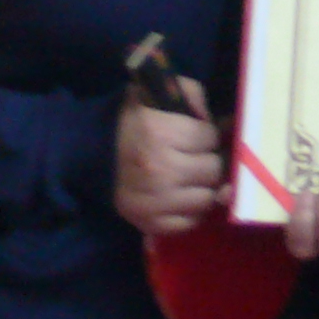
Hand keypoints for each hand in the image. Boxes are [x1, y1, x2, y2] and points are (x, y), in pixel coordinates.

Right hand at [114, 76, 226, 236]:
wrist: (94, 154)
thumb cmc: (133, 123)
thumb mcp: (159, 95)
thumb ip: (194, 98)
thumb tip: (225, 123)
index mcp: (159, 133)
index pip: (210, 138)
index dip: (206, 135)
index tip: (194, 136)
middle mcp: (159, 169)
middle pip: (213, 170)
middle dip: (208, 161)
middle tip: (194, 158)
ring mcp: (154, 201)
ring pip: (207, 198)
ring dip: (202, 187)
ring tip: (187, 178)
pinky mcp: (150, 223)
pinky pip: (190, 222)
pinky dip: (189, 211)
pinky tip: (179, 197)